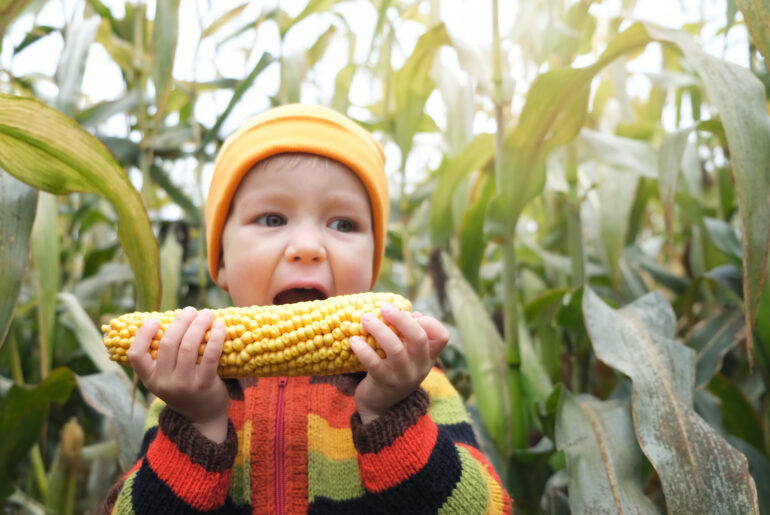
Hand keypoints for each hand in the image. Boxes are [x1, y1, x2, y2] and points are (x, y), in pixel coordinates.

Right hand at [128, 307, 229, 441]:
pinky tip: (221, 327)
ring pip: (188, 347)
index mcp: (150, 379)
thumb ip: (165, 356)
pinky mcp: (204, 385)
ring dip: (198, 325)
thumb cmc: (185, 388)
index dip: (143, 335)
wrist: (203, 418)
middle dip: (180, 322)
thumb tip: (173, 319)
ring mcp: (183, 385)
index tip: (155, 319)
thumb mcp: (167, 377)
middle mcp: (163, 383)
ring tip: (206, 314)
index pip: (136, 355)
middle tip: (191, 310)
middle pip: (168, 344)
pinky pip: (209, 356)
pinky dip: (216, 338)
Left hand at [349, 303, 448, 423]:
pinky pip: (373, 363)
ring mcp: (402, 376)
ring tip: (365, 318)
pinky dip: (363, 349)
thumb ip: (407, 335)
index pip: (442, 336)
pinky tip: (354, 340)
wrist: (381, 407)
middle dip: (401, 318)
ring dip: (379, 330)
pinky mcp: (383, 382)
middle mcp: (419, 367)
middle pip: (419, 338)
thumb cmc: (393, 371)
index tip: (412, 314)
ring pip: (395, 349)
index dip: (429, 322)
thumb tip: (406, 311)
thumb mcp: (407, 356)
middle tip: (384, 307)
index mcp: (428, 357)